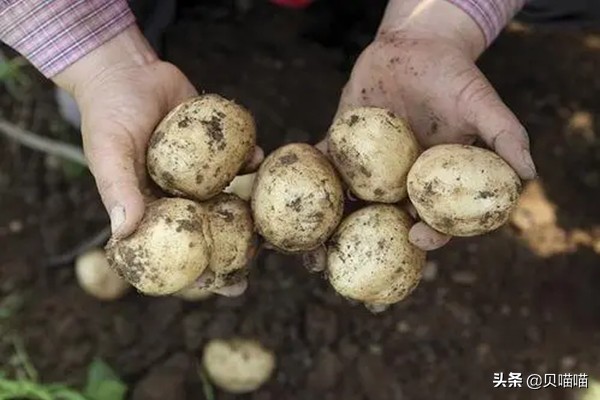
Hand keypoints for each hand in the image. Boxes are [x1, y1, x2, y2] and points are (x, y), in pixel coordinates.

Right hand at [54, 26, 259, 295]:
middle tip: (255, 266)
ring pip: (229, 197)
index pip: (175, 247)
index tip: (217, 287)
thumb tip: (123, 234)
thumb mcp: (108, 151)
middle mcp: (179, 195)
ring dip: (250, 210)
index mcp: (152, 206)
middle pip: (209, 229)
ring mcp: (200, 172)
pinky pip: (238, 159)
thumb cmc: (109, 114)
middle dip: (231, 251)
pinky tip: (258, 160)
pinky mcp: (216, 146)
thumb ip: (118, 189)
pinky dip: (250, 160)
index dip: (195, 269)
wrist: (128, 72)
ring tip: (271, 223)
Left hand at [319, 0, 536, 250]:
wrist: (417, 46)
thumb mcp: (482, 103)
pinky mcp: (342, 143)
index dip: (428, 236)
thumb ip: (504, 136)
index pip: (432, 221)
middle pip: (382, 225)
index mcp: (431, 184)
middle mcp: (398, 183)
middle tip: (343, 269)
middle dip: (363, 251)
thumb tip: (529, 174)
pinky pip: (324, 165)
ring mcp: (368, 167)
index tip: (416, 237)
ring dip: (327, 228)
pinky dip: (310, 180)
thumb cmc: (454, 76)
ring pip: (348, 204)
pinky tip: (289, 195)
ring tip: (306, 250)